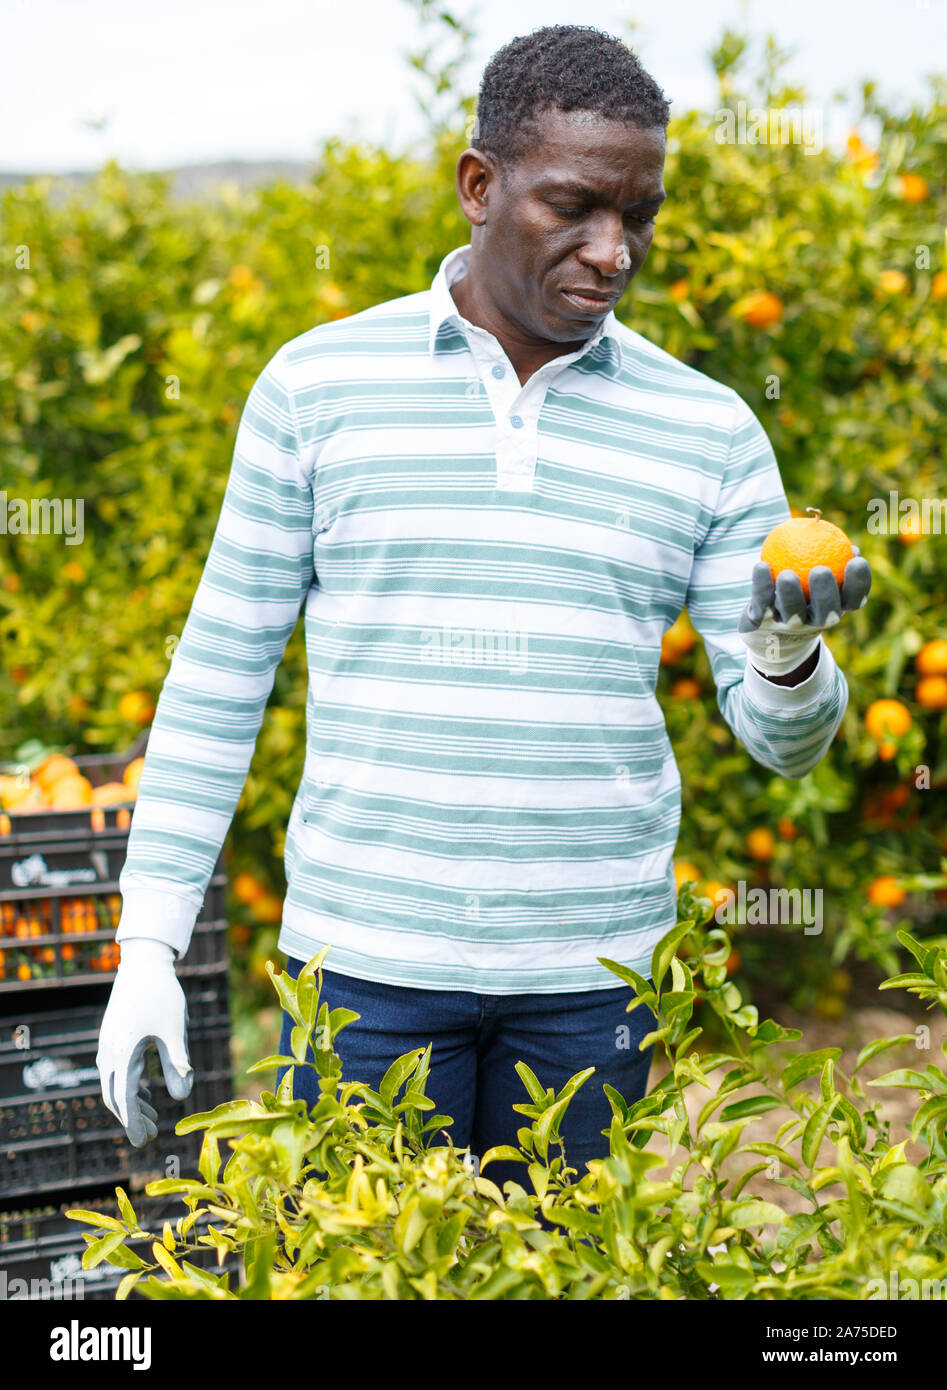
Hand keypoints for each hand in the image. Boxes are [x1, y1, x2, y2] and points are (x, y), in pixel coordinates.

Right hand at [96, 937, 192, 1146]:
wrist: (144, 964)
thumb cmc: (163, 995)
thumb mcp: (175, 1030)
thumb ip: (177, 1063)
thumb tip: (182, 1098)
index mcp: (122, 1052)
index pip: (124, 1098)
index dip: (133, 1123)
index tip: (143, 1142)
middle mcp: (108, 1052)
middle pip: (114, 1096)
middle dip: (132, 1119)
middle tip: (151, 1137)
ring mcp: (108, 1045)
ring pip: (114, 1085)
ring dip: (131, 1104)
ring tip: (154, 1119)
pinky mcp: (112, 1038)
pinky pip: (116, 1071)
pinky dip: (128, 1087)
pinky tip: (145, 1094)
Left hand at [738, 549, 871, 678]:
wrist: (771, 631)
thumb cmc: (804, 594)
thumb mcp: (819, 580)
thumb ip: (834, 561)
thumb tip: (850, 545)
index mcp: (835, 609)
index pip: (855, 599)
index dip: (860, 582)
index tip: (857, 560)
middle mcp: (815, 621)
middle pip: (826, 613)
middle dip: (825, 593)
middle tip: (821, 570)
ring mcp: (789, 625)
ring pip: (792, 613)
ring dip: (790, 594)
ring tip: (787, 575)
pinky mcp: (763, 624)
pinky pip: (762, 603)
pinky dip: (761, 584)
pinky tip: (761, 565)